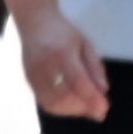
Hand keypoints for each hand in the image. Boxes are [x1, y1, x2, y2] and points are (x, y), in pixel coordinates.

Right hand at [14, 5, 108, 121]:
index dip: (91, 98)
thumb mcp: (85, 43)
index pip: (77, 81)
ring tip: (86, 107)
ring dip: (72, 111)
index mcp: (62, 52)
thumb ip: (94, 67)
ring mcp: (33, 75)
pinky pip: (44, 102)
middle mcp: (45, 66)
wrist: (35, 22)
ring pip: (52, 103)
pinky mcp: (28, 81)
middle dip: (82, 108)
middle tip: (98, 109)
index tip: (104, 108)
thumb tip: (103, 90)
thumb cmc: (64, 32)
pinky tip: (72, 105)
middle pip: (62, 97)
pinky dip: (61, 108)